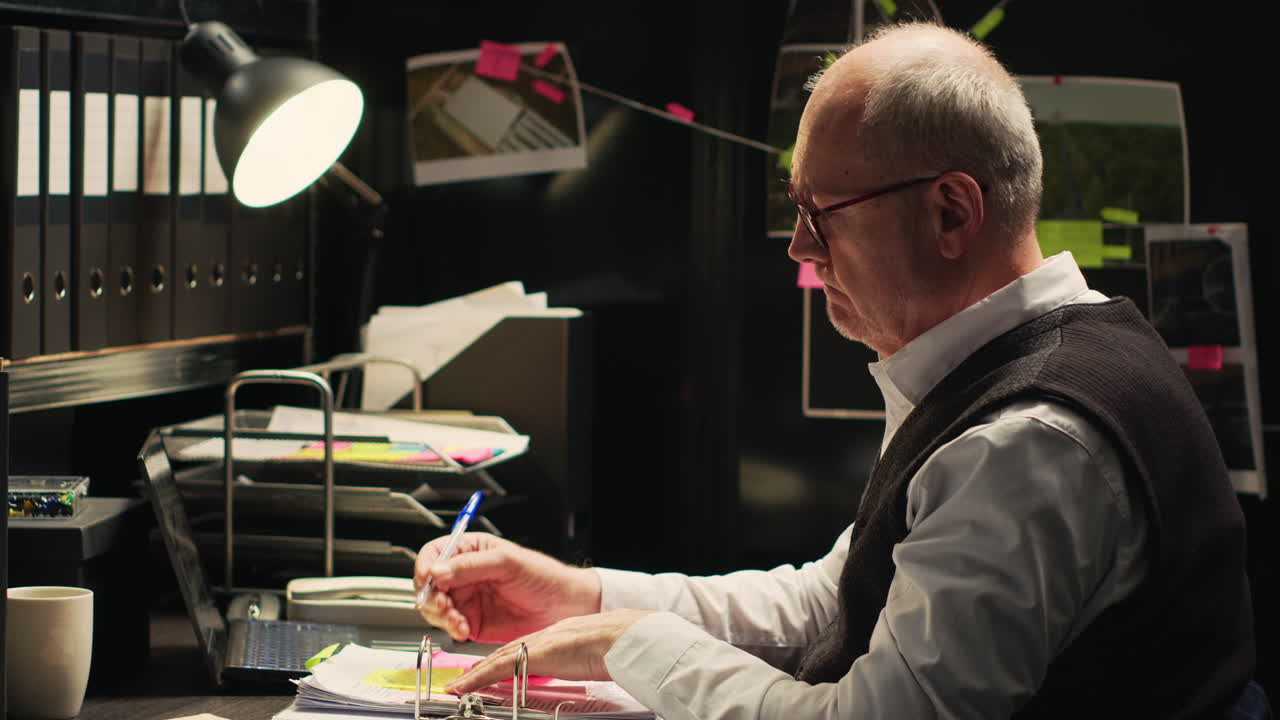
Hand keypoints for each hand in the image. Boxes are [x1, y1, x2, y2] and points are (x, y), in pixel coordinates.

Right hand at [414, 532, 600, 642]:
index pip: (433, 554)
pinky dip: (451, 629)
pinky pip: (449, 626)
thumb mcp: (507, 562)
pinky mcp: (471, 622)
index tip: (428, 579)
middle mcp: (463, 575)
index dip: (425, 567)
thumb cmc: (542, 576)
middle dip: (431, 596)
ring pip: (434, 607)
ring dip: (441, 615)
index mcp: (470, 550)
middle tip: (445, 605)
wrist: (562, 606)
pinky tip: (463, 629)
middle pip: (428, 584)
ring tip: (458, 620)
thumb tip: (438, 570)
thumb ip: (470, 566)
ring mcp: (466, 599)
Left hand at [444, 609, 654, 694]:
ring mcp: (538, 644)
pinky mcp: (533, 656)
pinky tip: (464, 687)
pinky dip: (478, 678)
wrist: (625, 638)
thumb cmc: (620, 646)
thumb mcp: (594, 653)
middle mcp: (544, 636)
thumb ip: (581, 659)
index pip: (523, 648)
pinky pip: (498, 668)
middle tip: (465, 677)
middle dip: (484, 665)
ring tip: (459, 685)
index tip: (490, 669)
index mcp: (559, 635)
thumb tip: (585, 667)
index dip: (503, 659)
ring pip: (497, 658)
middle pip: (506, 652)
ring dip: (476, 673)